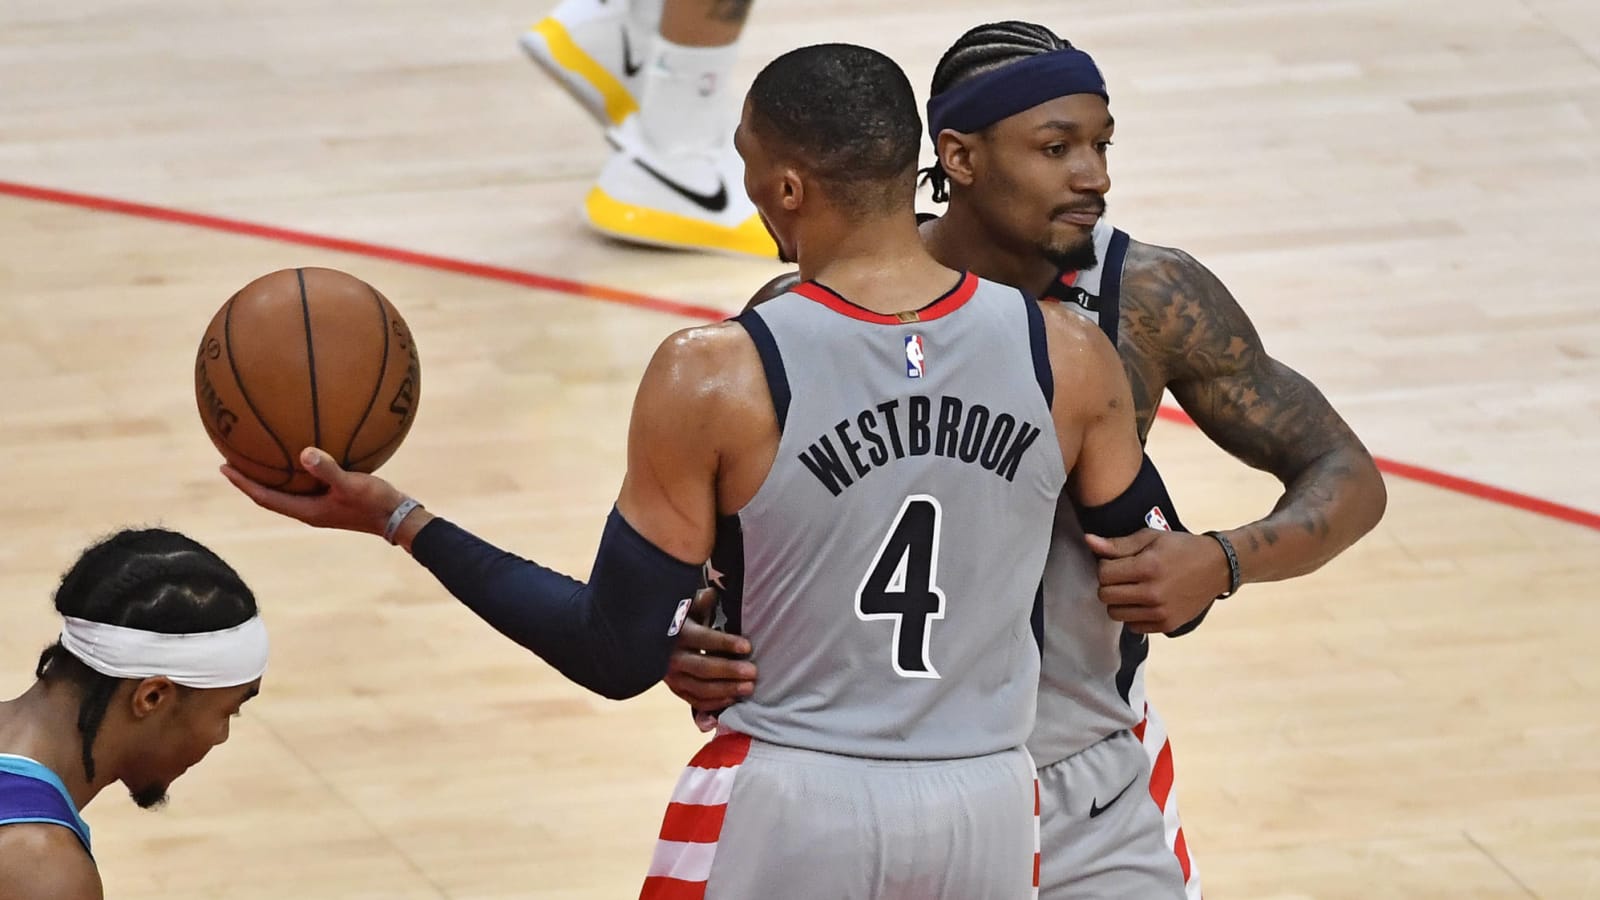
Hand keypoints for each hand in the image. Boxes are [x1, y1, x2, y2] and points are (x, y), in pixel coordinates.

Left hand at [221, 447, 408, 537]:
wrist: (399, 519)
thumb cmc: (376, 504)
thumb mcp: (352, 485)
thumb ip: (328, 470)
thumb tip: (303, 452)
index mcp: (307, 511)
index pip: (264, 498)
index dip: (242, 483)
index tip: (223, 467)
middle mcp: (309, 510)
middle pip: (270, 495)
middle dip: (250, 479)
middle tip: (232, 459)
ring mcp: (322, 506)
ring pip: (288, 490)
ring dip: (272, 476)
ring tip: (260, 457)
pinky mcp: (334, 500)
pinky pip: (307, 483)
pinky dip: (298, 471)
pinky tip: (304, 454)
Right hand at [664, 588, 756, 729]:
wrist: (658, 634)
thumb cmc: (683, 616)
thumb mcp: (689, 604)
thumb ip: (702, 601)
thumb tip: (713, 593)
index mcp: (676, 632)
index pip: (703, 638)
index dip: (725, 643)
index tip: (747, 646)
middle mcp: (671, 656)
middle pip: (703, 667)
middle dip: (730, 671)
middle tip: (753, 672)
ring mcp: (672, 676)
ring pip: (700, 688)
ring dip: (726, 690)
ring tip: (748, 688)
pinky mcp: (675, 689)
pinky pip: (695, 701)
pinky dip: (714, 703)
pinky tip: (732, 699)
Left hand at [1084, 529, 1228, 634]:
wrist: (1217, 567)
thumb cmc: (1181, 548)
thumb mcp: (1151, 538)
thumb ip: (1118, 544)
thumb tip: (1088, 541)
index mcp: (1147, 568)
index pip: (1103, 574)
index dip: (1105, 566)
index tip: (1117, 562)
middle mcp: (1152, 593)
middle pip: (1105, 595)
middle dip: (1109, 584)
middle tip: (1123, 576)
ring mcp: (1160, 613)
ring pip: (1115, 614)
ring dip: (1118, 601)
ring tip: (1132, 589)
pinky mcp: (1167, 625)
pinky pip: (1132, 626)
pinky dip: (1133, 614)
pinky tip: (1144, 601)